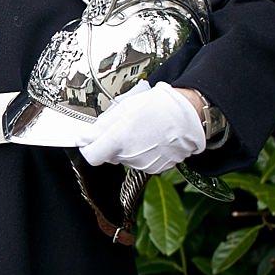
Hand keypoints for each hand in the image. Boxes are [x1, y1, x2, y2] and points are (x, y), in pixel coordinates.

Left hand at [80, 81, 207, 173]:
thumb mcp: (125, 107)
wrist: (191, 113)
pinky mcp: (156, 168)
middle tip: (127, 127)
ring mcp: (144, 164)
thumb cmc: (160, 106)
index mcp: (119, 139)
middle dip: (112, 144)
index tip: (92, 140)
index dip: (89, 147)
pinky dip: (144, 154)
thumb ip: (101, 126)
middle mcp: (130, 155)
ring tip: (144, 131)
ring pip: (125, 160)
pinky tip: (153, 140)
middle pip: (109, 156)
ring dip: (129, 148)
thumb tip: (83, 138)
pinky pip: (141, 163)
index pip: (91, 156)